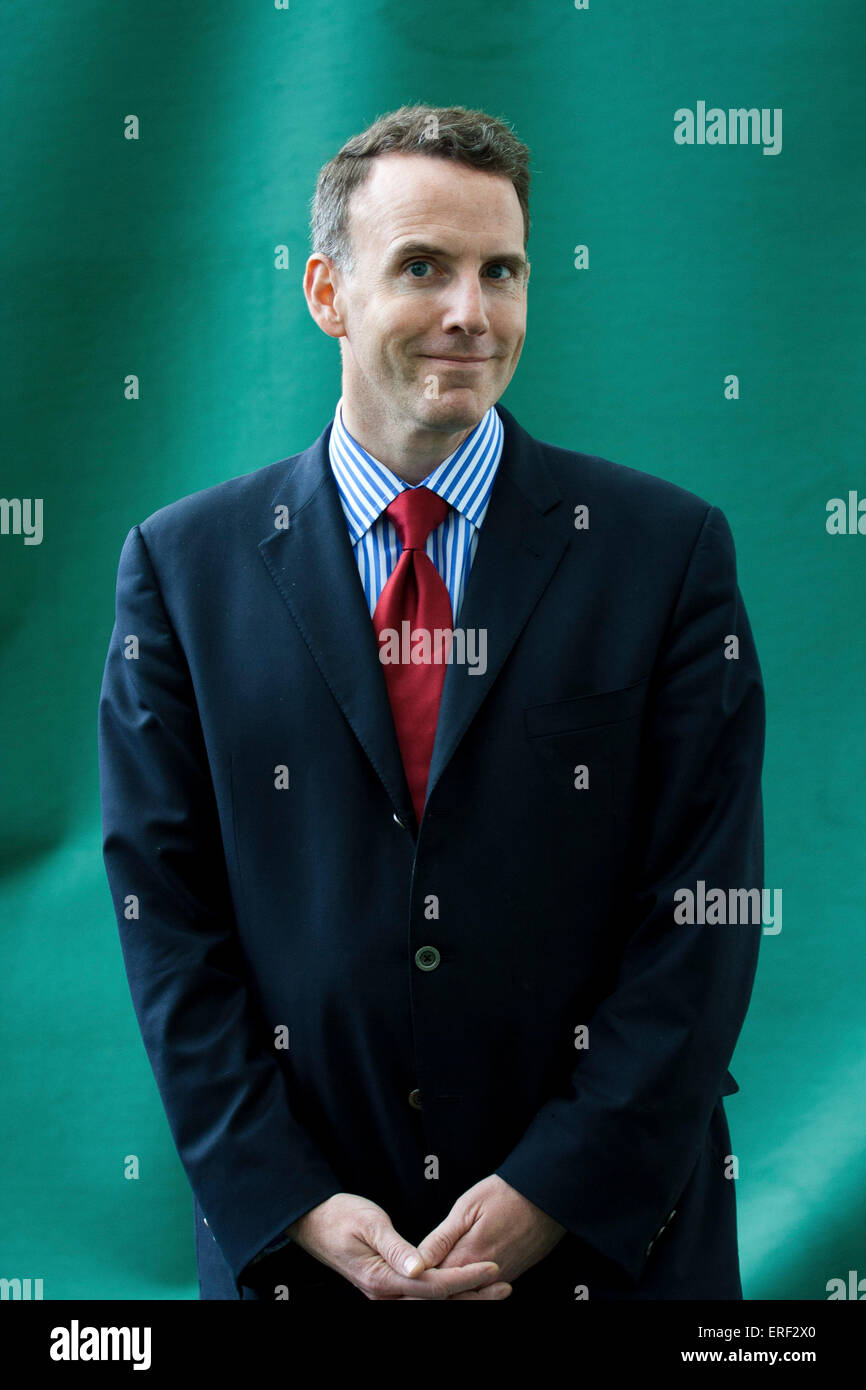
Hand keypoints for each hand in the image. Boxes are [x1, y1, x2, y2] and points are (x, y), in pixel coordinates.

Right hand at [286, 1192, 509, 1299]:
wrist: (313, 1221)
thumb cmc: (340, 1216)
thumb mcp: (369, 1223)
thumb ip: (396, 1247)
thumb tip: (420, 1267)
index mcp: (382, 1280)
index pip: (434, 1286)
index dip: (465, 1278)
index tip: (492, 1268)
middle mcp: (385, 1294)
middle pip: (437, 1302)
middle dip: (473, 1296)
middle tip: (505, 1286)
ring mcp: (386, 1294)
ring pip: (431, 1302)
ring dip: (463, 1297)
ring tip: (494, 1290)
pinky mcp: (388, 1287)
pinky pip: (422, 1296)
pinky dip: (446, 1293)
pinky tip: (464, 1288)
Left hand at [391, 1175, 566, 1299]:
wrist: (547, 1194)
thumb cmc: (506, 1193)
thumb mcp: (467, 1207)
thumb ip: (441, 1239)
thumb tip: (416, 1261)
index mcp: (467, 1257)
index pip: (433, 1283)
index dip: (416, 1283)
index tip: (400, 1278)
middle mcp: (483, 1275)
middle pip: (450, 1296)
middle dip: (429, 1293)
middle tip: (410, 1288)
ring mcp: (500, 1277)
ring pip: (468, 1296)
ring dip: (450, 1292)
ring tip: (431, 1286)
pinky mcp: (512, 1274)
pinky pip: (485, 1292)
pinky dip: (470, 1291)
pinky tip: (458, 1284)